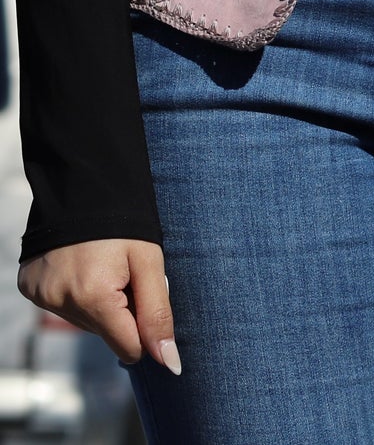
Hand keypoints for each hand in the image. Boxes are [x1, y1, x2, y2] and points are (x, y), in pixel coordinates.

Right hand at [18, 238, 178, 373]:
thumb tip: (169, 361)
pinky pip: (62, 306)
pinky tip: (82, 269)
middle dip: (122, 312)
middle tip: (125, 276)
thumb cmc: (126, 225)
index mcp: (94, 297)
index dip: (144, 333)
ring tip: (104, 268)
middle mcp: (61, 301)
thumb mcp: (151, 264)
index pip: (127, 347)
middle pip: (105, 334)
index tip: (149, 309)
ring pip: (84, 322)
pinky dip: (77, 295)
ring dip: (100, 304)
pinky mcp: (29, 288)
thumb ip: (158, 314)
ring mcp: (41, 295)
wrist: (83, 188)